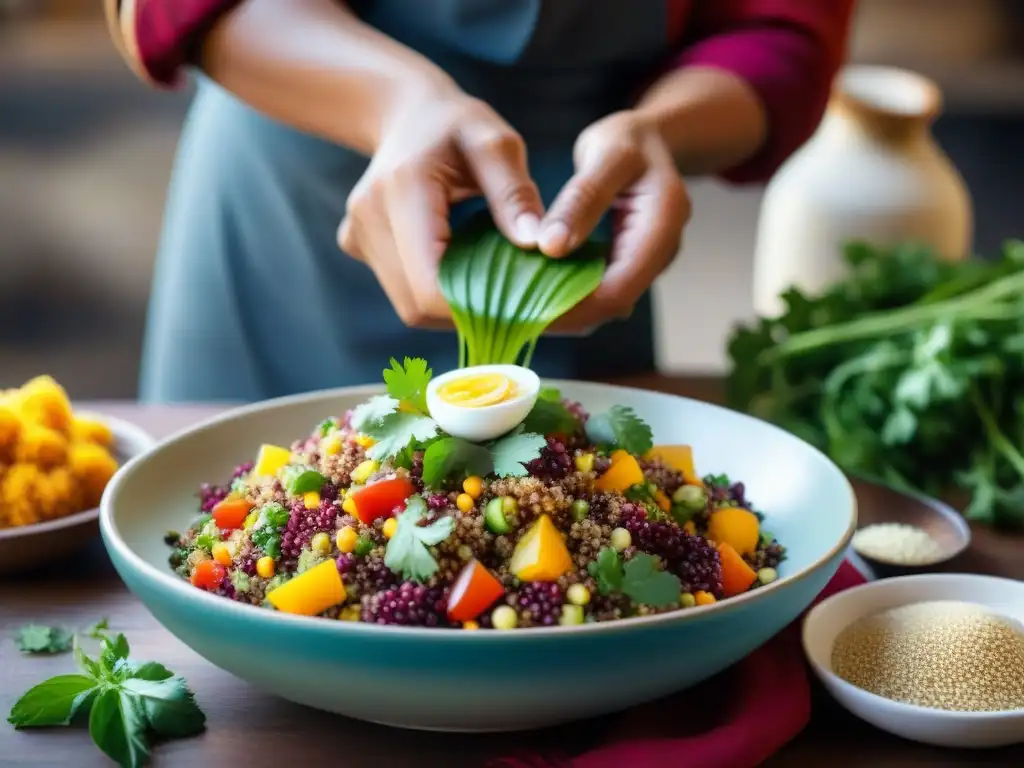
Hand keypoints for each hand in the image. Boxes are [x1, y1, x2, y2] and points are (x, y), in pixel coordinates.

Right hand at [338, 88, 543, 327]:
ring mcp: (359, 237)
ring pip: (412, 307)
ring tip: (504, 289)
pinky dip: (443, 295)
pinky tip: (470, 272)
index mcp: (401, 189)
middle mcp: (369, 219)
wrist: (408, 115)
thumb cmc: (458, 125)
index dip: (479, 310)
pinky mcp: (360, 248)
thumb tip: (539, 245)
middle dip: (476, 315)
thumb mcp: (495, 143)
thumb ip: (515, 193)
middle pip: (420, 306)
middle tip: (528, 306)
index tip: (531, 309)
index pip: (430, 284)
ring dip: (460, 309)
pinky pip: (405, 292)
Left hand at [539, 111, 689, 329]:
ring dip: (567, 309)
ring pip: (606, 303)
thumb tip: (552, 247)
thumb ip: (582, 199)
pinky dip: (571, 294)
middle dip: (566, 314)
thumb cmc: (628, 141)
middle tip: (512, 316)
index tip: (525, 309)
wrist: (650, 140)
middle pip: (613, 303)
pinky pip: (601, 290)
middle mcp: (661, 253)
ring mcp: (648, 263)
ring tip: (518, 307)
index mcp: (662, 226)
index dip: (573, 306)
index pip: (618, 288)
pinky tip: (536, 291)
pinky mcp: (630, 265)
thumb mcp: (605, 155)